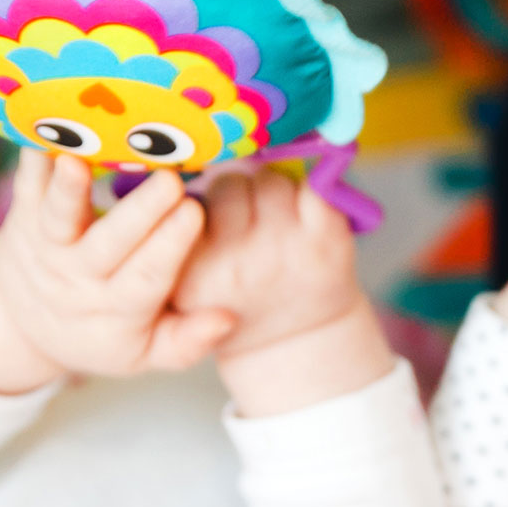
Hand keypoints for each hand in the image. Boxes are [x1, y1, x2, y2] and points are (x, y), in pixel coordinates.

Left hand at [0, 150, 234, 392]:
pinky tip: (40, 135)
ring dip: (68, 190)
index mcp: (118, 308)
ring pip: (59, 220)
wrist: (24, 320)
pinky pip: (25, 188)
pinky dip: (30, 162)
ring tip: (77, 163)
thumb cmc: (103, 329)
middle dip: (139, 213)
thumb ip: (188, 340)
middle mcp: (80, 277)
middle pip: (109, 245)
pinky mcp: (22, 217)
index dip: (170, 246)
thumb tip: (227, 318)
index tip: (195, 212)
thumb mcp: (145, 351)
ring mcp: (48, 246)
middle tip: (169, 180)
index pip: (148, 277)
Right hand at [175, 167, 392, 414]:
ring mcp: (283, 249)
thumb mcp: (191, 285)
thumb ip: (182, 232)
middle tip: (248, 222)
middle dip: (239, 194)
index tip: (215, 221)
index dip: (204, 205)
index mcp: (192, 271)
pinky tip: (307, 213)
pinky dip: (311, 191)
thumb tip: (208, 163)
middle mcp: (235, 262)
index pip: (191, 201)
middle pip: (231, 183)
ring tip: (275, 222)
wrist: (293, 343)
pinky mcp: (325, 241)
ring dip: (272, 192)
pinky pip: (314, 186)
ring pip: (270, 180)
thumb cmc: (237, 301)